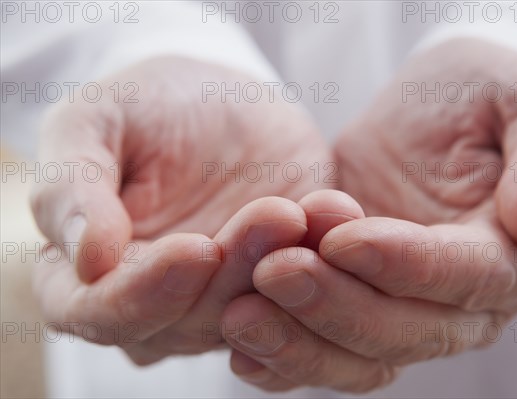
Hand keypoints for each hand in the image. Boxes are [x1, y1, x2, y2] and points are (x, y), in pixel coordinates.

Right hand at [30, 57, 333, 363]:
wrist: (221, 102)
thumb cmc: (149, 106)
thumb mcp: (96, 119)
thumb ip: (73, 183)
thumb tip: (87, 260)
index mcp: (83, 273)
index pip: (98, 314)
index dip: (144, 294)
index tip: (196, 248)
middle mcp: (148, 302)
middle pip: (183, 323)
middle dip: (232, 274)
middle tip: (274, 214)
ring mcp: (212, 301)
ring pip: (246, 316)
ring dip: (278, 269)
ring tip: (301, 213)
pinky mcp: (270, 287)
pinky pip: (296, 295)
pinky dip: (317, 262)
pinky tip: (331, 218)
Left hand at [218, 39, 516, 391]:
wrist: (432, 106)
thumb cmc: (483, 91)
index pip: (471, 276)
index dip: (408, 264)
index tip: (342, 238)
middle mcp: (472, 298)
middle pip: (412, 329)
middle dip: (340, 306)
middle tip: (274, 272)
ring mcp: (414, 306)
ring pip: (366, 352)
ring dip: (303, 341)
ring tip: (240, 315)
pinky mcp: (365, 299)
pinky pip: (332, 347)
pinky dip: (289, 357)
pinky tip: (244, 351)